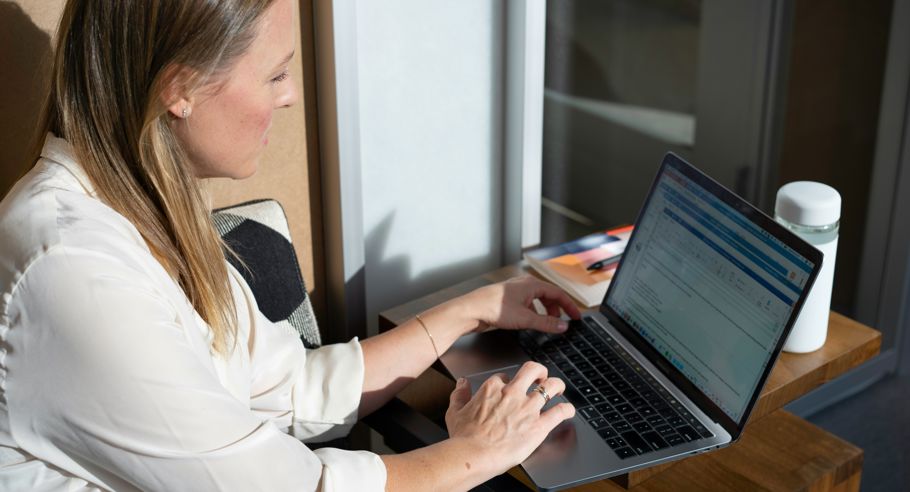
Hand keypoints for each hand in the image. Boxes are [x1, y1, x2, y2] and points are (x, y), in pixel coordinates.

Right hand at [444, 361, 575, 474]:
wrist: (473, 455)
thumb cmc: (464, 437)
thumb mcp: (455, 411)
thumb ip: (459, 394)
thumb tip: (462, 384)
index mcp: (492, 389)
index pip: (505, 377)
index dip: (509, 381)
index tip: (510, 387)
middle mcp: (512, 394)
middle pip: (532, 370)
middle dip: (539, 371)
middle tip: (541, 376)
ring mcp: (527, 408)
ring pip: (550, 386)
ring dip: (557, 385)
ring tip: (559, 387)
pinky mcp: (539, 425)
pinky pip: (559, 412)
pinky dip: (567, 409)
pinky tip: (568, 410)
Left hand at [463, 276, 581, 333]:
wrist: (470, 310)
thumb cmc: (493, 309)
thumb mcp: (525, 319)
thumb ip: (546, 323)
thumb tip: (562, 326)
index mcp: (531, 284)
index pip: (558, 293)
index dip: (569, 305)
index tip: (577, 316)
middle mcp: (524, 285)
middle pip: (548, 296)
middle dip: (556, 310)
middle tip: (561, 323)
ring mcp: (515, 291)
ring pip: (537, 301)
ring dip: (544, 312)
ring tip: (547, 324)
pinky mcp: (507, 300)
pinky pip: (527, 305)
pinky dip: (533, 313)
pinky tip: (530, 323)